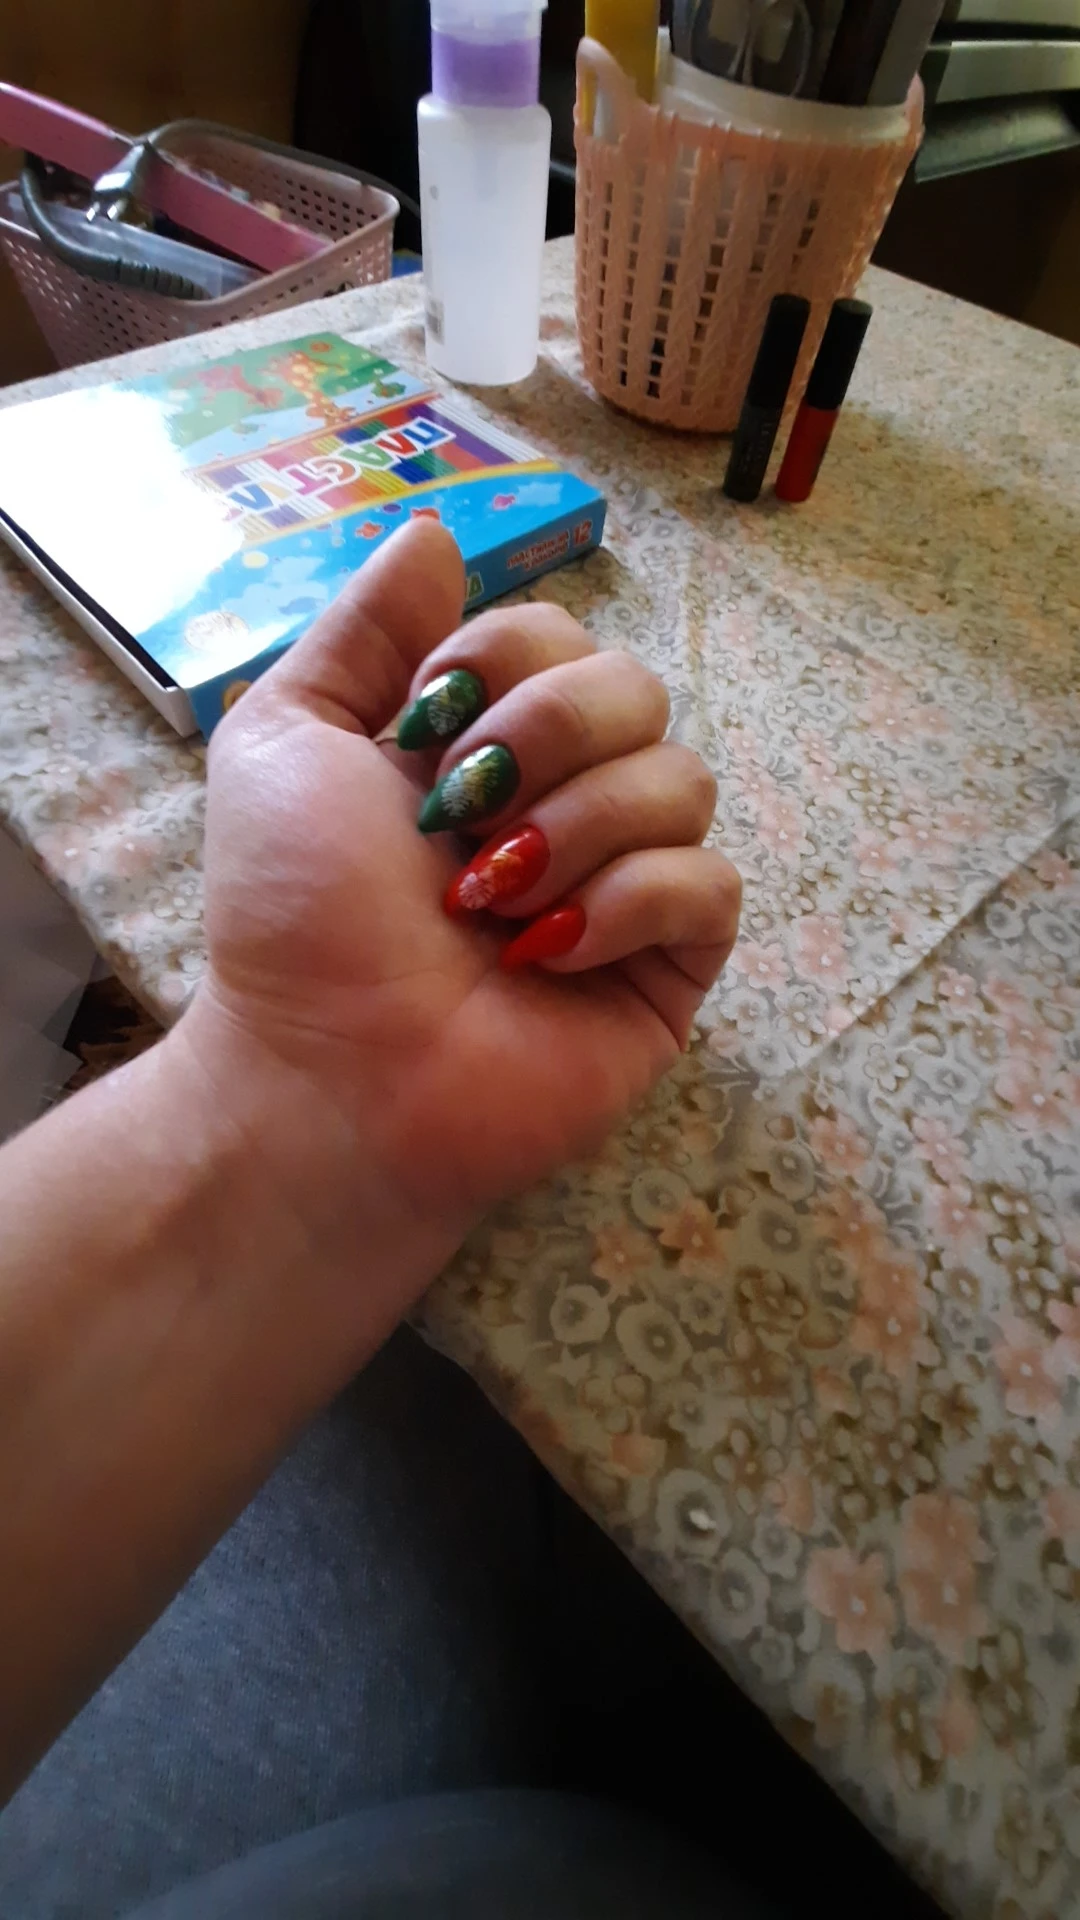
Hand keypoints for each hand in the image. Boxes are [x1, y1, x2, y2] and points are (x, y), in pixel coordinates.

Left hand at [183, 522, 739, 1294]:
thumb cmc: (296, 915)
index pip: (559, 631)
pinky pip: (709, 884)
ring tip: (489, 906)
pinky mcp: (668, 964)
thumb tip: (437, 533)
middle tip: (458, 820)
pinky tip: (545, 956)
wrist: (326, 1071)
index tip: (424, 727)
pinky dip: (626, 905)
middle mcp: (564, 795)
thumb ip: (363, 630)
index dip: (503, 658)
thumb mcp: (288, 739)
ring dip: (574, 830)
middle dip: (544, 739)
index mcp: (485, 739)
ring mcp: (624, 880)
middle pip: (637, 687)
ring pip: (682, 779)